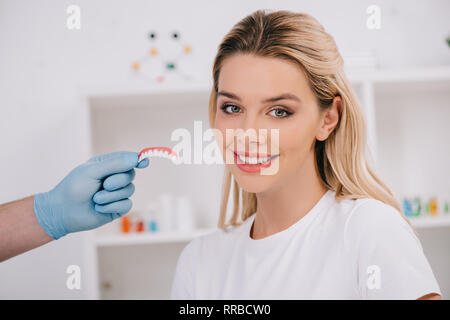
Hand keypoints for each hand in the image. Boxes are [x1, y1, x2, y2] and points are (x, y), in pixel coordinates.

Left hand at [33, 151, 148, 238]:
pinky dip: (111, 206)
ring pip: (129, 191)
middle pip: (130, 175)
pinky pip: (126, 205)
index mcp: (107, 165)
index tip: (144, 162)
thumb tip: (136, 158)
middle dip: (117, 181)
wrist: (63, 211)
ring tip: (95, 199)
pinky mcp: (117, 208)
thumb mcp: (92, 171)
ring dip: (110, 196)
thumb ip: (115, 163)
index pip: (127, 159)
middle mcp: (114, 178)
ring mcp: (117, 193)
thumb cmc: (73, 188)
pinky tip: (99, 208)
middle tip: (103, 185)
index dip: (137, 159)